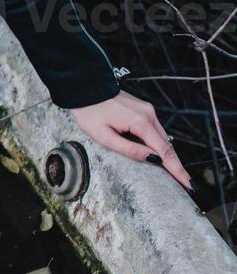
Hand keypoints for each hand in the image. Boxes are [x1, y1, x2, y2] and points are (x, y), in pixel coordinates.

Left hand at [70, 90, 193, 190]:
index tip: (190, 185)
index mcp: (140, 122)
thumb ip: (130, 149)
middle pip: (167, 145)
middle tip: (185, 185)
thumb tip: (154, 160)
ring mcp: (148, 110)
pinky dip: (157, 143)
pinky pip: (155, 130)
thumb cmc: (89, 113)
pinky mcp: (144, 109)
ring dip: (166, 154)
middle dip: (175, 165)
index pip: (165, 151)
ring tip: (173, 174)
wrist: (84, 88)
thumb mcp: (104, 136)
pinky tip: (156, 154)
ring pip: (162, 138)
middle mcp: (149, 114)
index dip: (178, 170)